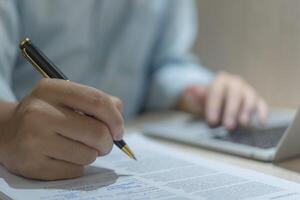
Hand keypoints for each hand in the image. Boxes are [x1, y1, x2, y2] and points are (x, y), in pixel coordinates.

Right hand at [0, 79, 122, 179]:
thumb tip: (118, 120)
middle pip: (97, 132)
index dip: (116, 119)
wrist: (8, 133)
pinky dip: (77, 166)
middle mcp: (39, 112)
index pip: (98, 102)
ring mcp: (33, 140)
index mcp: (52, 89)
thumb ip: (98, 102)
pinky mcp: (32, 165)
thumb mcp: (67, 97)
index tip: (118, 130)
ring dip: (91, 154)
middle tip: (104, 143)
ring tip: (78, 147)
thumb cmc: (48, 113)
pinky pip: (75, 170)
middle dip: (107, 142)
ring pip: (88, 155)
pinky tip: (64, 157)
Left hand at [177, 72, 267, 129]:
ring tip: (243, 123)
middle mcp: (235, 83)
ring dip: (246, 111)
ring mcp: (247, 90)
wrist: (221, 97)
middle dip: (231, 111)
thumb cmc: (210, 99)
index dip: (214, 107)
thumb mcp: (201, 97)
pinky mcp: (256, 99)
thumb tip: (189, 90)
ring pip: (249, 98)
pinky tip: (261, 123)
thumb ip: (196, 95)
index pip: (217, 91)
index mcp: (220, 80)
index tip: (212, 121)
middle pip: (234, 95)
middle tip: (228, 126)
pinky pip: (261, 104)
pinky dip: (262, 113)